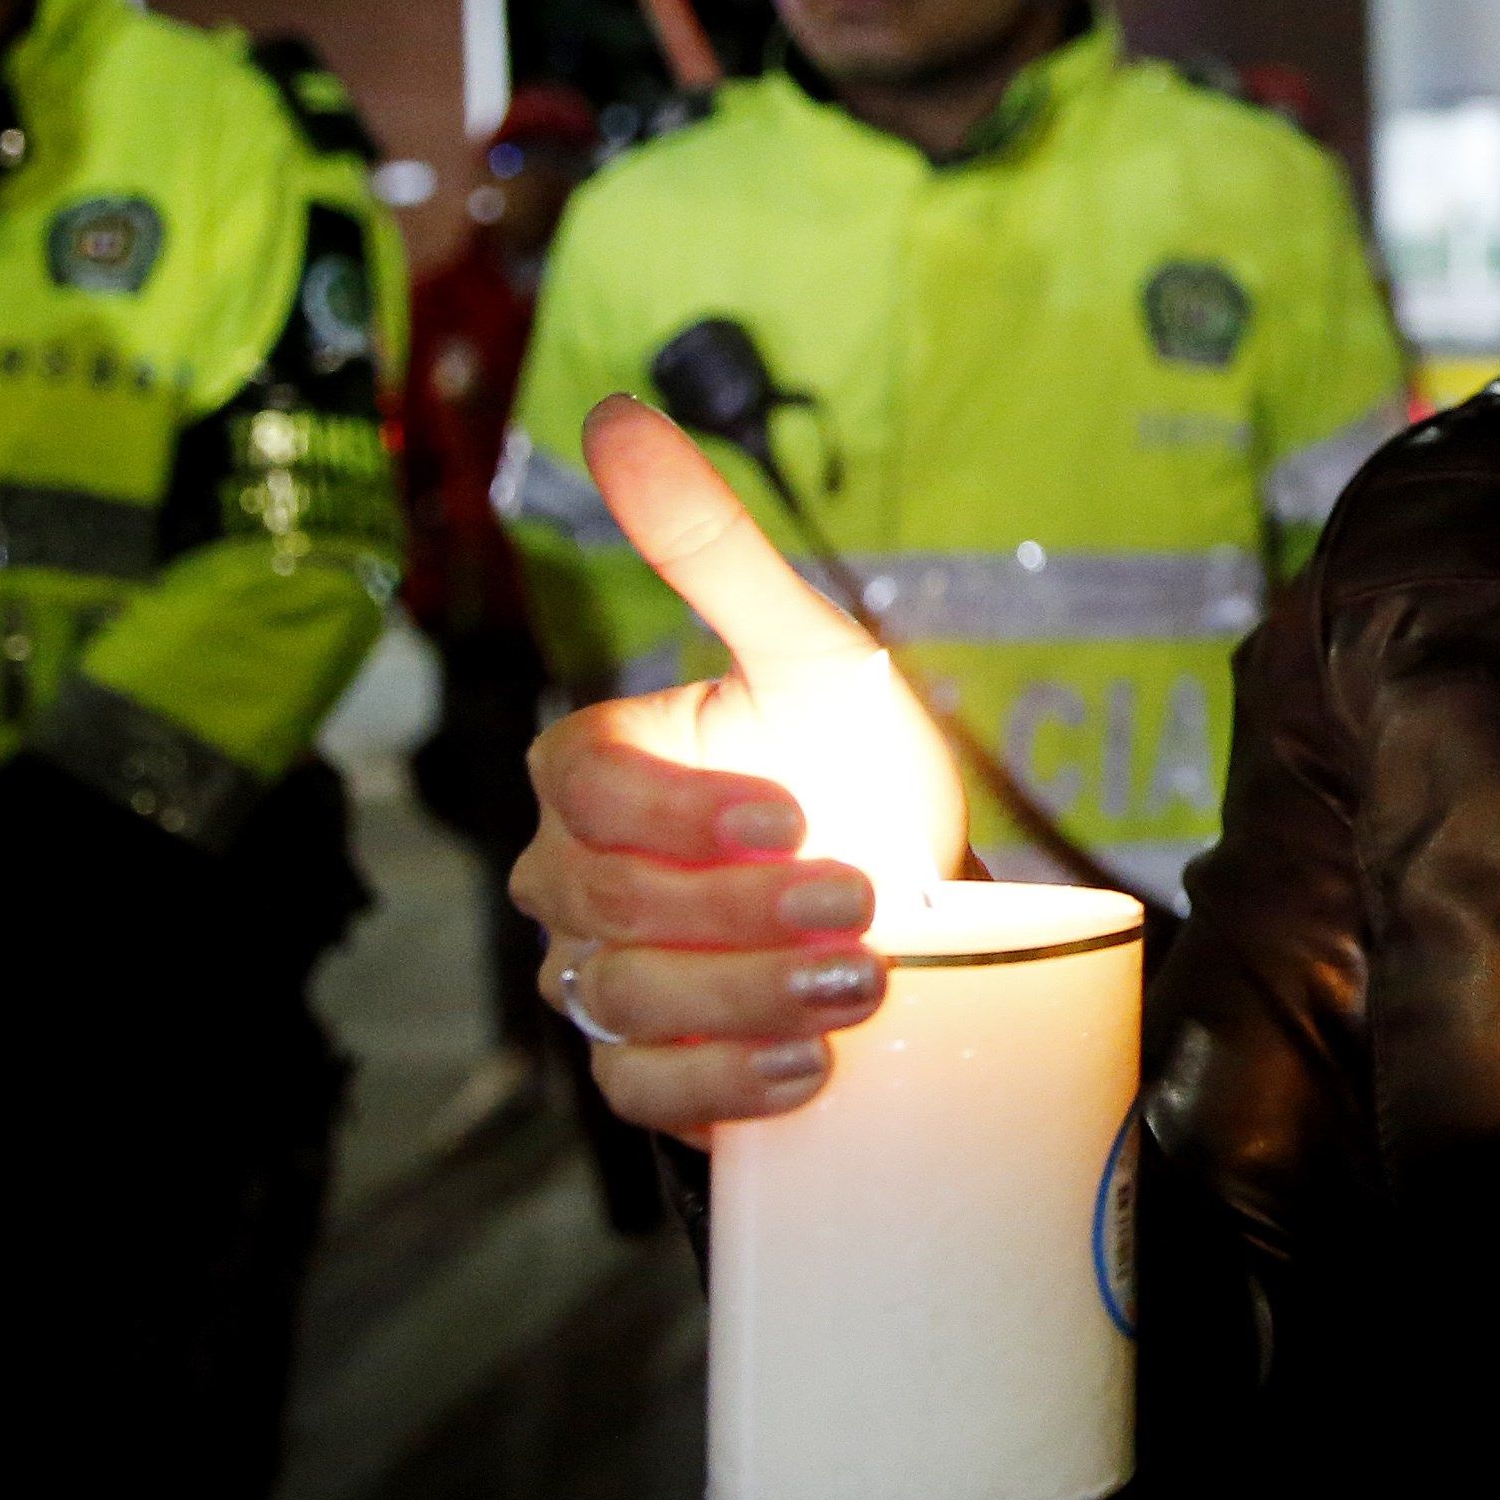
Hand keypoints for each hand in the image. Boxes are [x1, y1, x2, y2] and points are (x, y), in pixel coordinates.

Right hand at [511, 399, 962, 1141]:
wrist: (923, 896)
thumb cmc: (850, 765)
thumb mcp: (807, 647)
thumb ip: (709, 543)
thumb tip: (611, 410)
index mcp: (593, 770)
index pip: (581, 790)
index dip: (677, 811)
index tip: (791, 814)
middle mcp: (576, 878)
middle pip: (609, 905)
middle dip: (740, 912)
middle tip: (864, 906)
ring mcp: (604, 977)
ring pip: (626, 1000)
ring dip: (749, 998)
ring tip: (863, 983)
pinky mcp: (647, 1065)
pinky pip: (639, 1089)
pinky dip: (719, 1085)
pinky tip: (805, 1067)